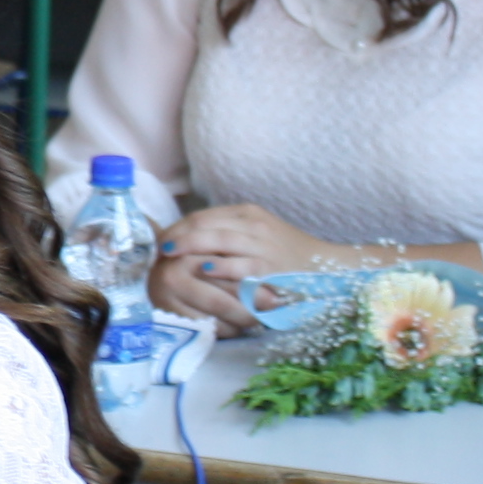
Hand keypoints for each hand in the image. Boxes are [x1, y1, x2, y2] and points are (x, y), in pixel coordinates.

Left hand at [154, 203, 344, 328]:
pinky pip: (242, 266)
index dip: (178, 227)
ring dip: (192, 245)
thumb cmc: (285, 256)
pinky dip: (222, 266)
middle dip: (179, 235)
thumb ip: (227, 234)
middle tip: (157, 247)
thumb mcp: (256, 236)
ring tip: (169, 253)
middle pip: (207, 224)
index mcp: (248, 214)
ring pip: (221, 240)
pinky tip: (204, 268)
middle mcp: (254, 225)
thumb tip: (186, 240)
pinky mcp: (271, 269)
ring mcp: (263, 246)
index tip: (159, 240)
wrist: (325, 269)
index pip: (204, 215)